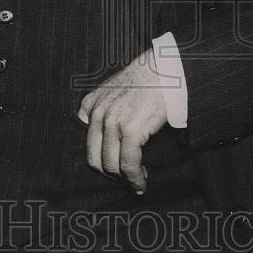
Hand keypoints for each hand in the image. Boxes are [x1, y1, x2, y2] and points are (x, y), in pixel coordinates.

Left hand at [77, 52, 166, 193]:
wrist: (165, 69)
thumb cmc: (146, 79)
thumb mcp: (114, 88)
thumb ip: (103, 107)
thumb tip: (107, 137)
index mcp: (90, 104)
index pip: (87, 144)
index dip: (99, 160)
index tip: (112, 168)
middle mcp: (98, 113)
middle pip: (95, 159)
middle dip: (109, 175)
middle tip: (124, 179)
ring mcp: (112, 122)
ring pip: (111, 165)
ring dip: (124, 179)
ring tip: (136, 181)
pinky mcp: (130, 129)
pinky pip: (128, 163)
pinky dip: (135, 178)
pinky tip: (141, 183)